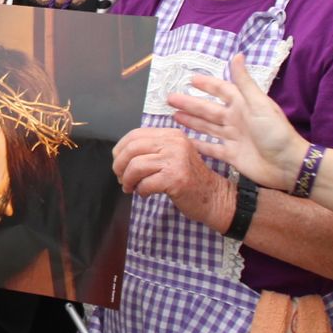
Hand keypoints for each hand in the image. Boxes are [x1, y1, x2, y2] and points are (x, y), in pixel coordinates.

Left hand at [112, 127, 236, 231]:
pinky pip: (145, 183)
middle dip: (120, 165)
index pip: (135, 135)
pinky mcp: (175, 178)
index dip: (120, 149)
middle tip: (120, 177)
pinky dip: (140, 191)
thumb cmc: (189, 178)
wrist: (214, 197)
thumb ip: (152, 150)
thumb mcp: (172, 155)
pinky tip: (145, 193)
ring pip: (136, 166)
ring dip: (128, 180)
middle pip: (132, 149)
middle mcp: (174, 143)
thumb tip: (120, 154)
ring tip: (130, 187)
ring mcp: (176, 160)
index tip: (118, 162)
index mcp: (171, 135)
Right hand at [167, 54, 308, 190]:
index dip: (207, 84)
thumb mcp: (259, 104)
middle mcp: (236, 119)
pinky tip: (185, 140)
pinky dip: (198, 144)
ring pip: (207, 127)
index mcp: (243, 105)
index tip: (191, 79)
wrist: (287, 165)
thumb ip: (245, 82)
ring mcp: (233, 137)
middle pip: (208, 109)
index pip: (222, 90)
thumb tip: (237, 56)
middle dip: (190, 103)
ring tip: (174, 115)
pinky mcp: (231, 155)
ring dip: (191, 120)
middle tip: (170, 98)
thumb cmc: (276, 132)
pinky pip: (210, 148)